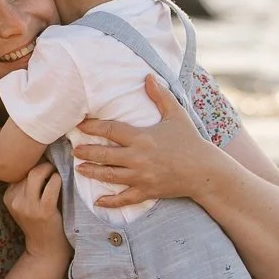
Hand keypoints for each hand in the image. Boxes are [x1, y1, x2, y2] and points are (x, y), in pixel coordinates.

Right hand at [4, 162, 70, 267]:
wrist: (46, 250)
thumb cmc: (40, 223)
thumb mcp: (26, 204)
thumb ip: (28, 186)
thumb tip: (40, 157)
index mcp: (8, 197)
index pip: (20, 172)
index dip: (33, 166)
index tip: (44, 167)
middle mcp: (15, 201)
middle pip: (28, 171)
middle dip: (42, 165)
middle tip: (53, 167)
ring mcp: (28, 207)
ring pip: (37, 174)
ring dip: (50, 170)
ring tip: (56, 174)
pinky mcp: (43, 211)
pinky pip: (52, 184)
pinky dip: (58, 179)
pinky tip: (60, 182)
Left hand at [73, 74, 215, 208]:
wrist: (204, 172)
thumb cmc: (190, 141)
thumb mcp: (176, 114)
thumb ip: (160, 96)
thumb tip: (148, 76)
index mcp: (142, 137)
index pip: (110, 130)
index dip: (92, 127)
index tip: (79, 125)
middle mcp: (138, 158)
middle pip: (104, 155)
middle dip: (86, 152)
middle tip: (74, 149)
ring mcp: (141, 177)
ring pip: (109, 176)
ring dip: (91, 172)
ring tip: (79, 168)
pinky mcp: (146, 192)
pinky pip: (124, 199)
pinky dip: (110, 202)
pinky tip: (98, 202)